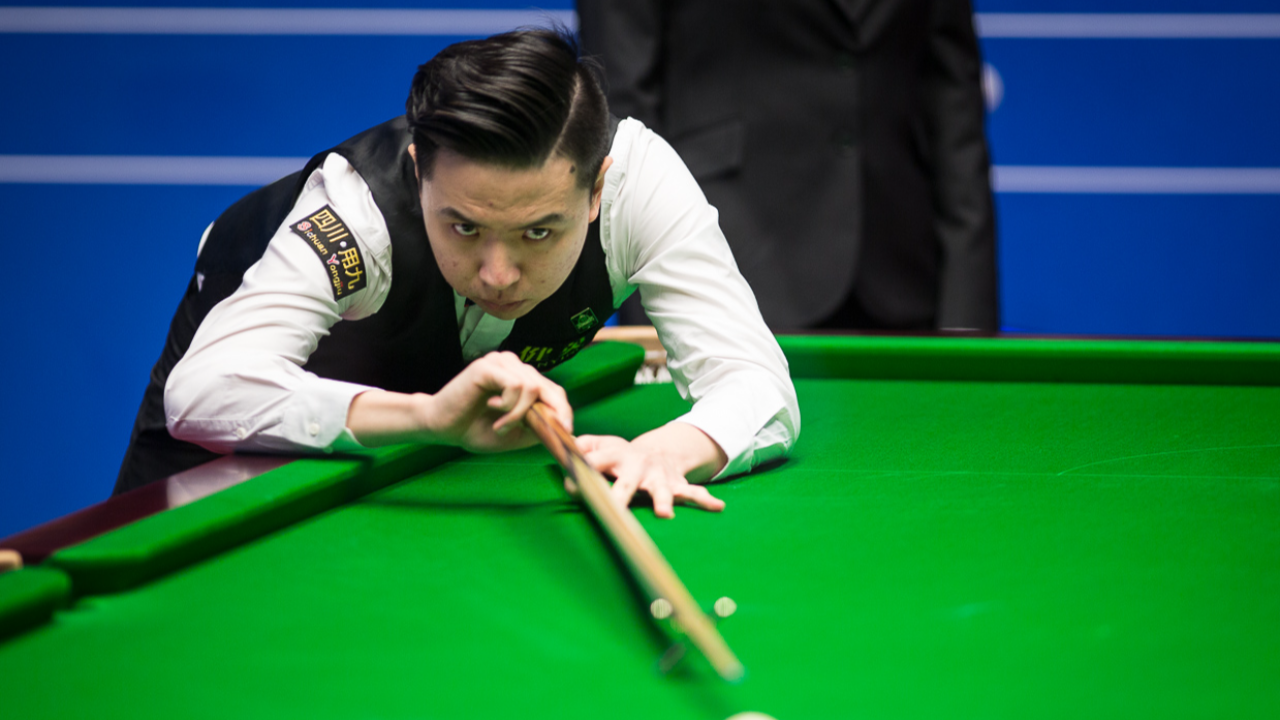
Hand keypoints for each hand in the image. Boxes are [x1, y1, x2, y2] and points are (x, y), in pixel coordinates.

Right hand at [346, 351, 571, 450]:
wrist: (442, 428)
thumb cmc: (475, 429)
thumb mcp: (515, 434)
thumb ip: (538, 427)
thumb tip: (564, 427)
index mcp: (523, 380)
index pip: (555, 392)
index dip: (564, 411)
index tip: (566, 431)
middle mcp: (515, 366)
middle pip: (549, 388)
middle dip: (547, 415)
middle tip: (530, 432)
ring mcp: (502, 363)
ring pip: (533, 388)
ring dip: (519, 415)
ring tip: (500, 426)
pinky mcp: (489, 365)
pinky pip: (517, 385)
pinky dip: (509, 405)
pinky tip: (492, 408)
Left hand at [573, 425, 727, 517]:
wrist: (658, 451)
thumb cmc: (621, 455)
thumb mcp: (601, 445)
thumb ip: (583, 446)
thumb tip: (563, 448)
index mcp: (616, 456)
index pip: (595, 463)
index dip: (582, 473)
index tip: (571, 485)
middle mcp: (638, 466)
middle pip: (627, 483)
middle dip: (621, 495)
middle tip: (614, 509)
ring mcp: (659, 476)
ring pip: (661, 490)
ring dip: (663, 501)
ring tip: (665, 514)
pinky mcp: (676, 484)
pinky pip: (693, 492)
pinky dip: (705, 499)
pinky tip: (717, 506)